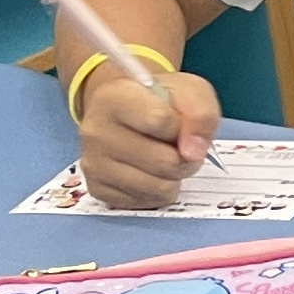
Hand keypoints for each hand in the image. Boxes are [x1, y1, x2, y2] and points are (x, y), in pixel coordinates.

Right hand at [76, 63, 221, 208]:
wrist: (127, 109)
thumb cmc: (160, 100)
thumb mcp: (189, 91)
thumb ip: (201, 115)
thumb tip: (193, 153)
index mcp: (114, 99)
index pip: (160, 121)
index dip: (183, 127)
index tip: (180, 123)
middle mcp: (96, 132)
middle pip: (164, 162)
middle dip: (185, 157)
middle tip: (181, 146)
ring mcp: (93, 163)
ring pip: (158, 187)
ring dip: (174, 177)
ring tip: (167, 158)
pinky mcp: (97, 189)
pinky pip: (146, 202)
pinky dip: (158, 191)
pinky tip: (150, 171)